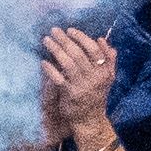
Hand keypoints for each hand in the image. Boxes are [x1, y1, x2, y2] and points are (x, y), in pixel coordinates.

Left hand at [40, 24, 116, 141]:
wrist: (90, 120)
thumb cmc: (95, 95)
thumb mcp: (106, 78)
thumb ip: (108, 60)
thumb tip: (103, 40)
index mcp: (106, 71)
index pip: (95, 50)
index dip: (82, 38)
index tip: (70, 30)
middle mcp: (96, 77)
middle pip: (80, 54)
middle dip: (65, 40)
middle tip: (54, 30)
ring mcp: (83, 86)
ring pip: (68, 63)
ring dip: (56, 49)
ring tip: (46, 40)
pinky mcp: (70, 94)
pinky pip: (58, 78)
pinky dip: (50, 69)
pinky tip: (42, 62)